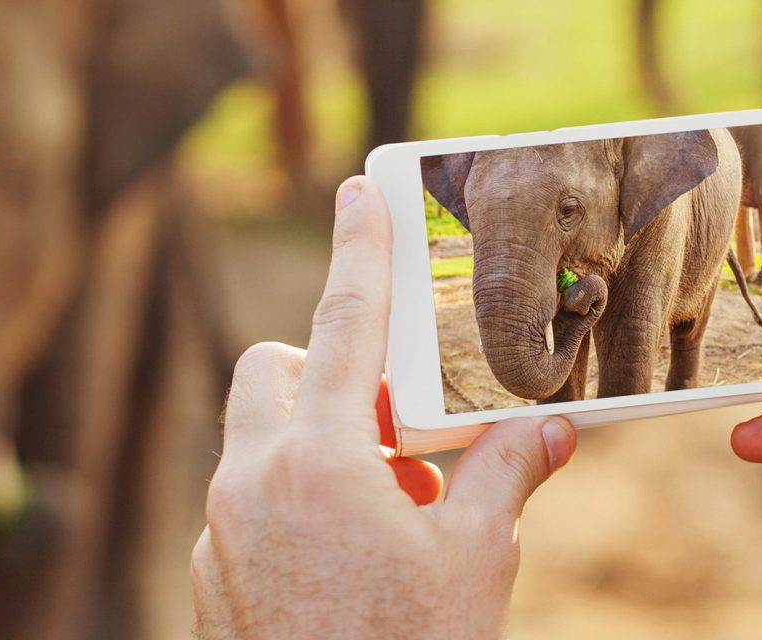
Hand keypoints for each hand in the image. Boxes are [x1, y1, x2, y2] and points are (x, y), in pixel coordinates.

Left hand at [191, 177, 576, 638]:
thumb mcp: (476, 558)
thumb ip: (504, 475)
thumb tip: (550, 431)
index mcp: (323, 458)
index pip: (347, 320)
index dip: (359, 246)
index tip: (358, 189)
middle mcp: (255, 479)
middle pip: (276, 371)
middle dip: (329, 372)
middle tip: (393, 424)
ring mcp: (222, 529)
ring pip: (258, 438)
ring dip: (316, 443)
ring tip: (387, 505)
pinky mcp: (211, 573)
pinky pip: (246, 501)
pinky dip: (292, 501)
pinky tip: (346, 560)